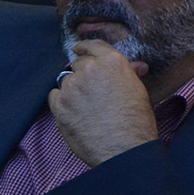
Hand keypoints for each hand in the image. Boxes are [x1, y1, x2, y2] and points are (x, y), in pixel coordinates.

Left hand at [48, 40, 155, 165]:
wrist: (123, 149)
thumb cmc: (136, 122)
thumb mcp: (138, 91)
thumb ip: (129, 74)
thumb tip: (135, 66)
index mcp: (112, 63)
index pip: (93, 46)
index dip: (85, 47)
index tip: (78, 49)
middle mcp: (90, 69)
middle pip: (78, 64)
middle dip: (82, 74)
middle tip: (90, 92)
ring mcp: (72, 87)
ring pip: (66, 81)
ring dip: (73, 90)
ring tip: (85, 108)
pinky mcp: (59, 105)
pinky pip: (55, 96)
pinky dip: (62, 103)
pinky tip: (75, 114)